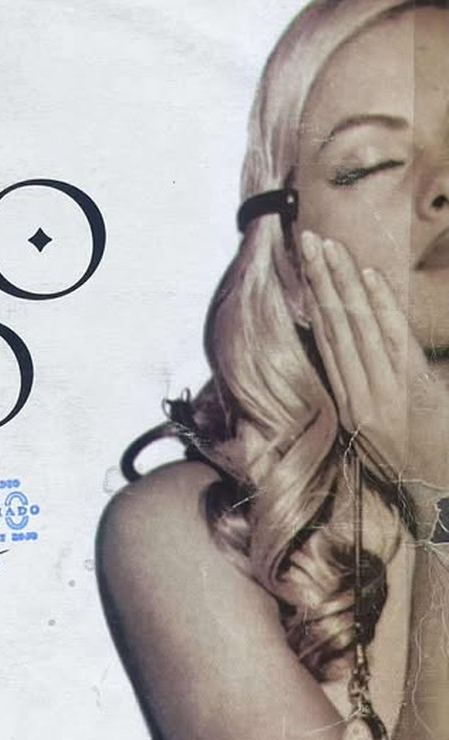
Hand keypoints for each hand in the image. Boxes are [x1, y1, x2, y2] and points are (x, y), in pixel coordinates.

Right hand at [301, 231, 448, 504]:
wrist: (434, 500)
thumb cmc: (407, 471)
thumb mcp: (374, 437)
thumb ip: (359, 398)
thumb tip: (343, 367)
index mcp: (350, 401)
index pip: (327, 338)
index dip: (316, 299)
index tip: (305, 264)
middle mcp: (360, 392)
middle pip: (337, 325)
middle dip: (323, 280)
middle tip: (308, 239)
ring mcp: (384, 391)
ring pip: (357, 328)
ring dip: (343, 284)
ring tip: (330, 248)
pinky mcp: (408, 393)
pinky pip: (389, 342)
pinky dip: (379, 309)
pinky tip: (367, 281)